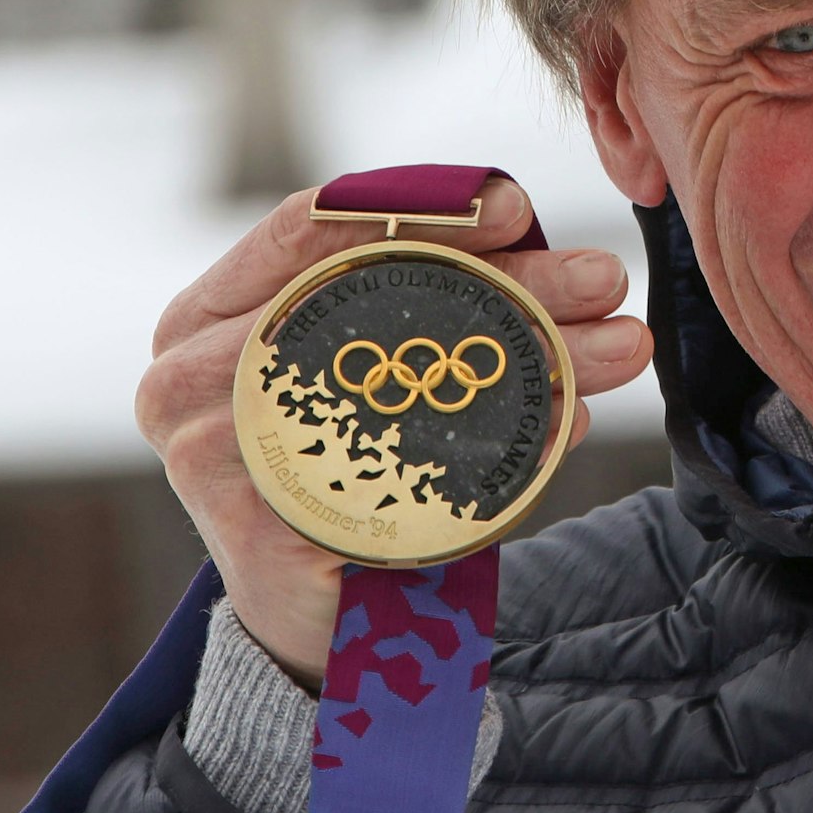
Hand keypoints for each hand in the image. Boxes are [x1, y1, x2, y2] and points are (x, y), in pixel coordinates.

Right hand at [135, 176, 652, 684]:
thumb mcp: (372, 354)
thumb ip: (444, 297)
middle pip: (373, 299)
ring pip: (396, 383)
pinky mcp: (259, 533)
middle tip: (604, 277)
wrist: (310, 607)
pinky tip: (566, 427)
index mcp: (212, 308)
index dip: (417, 205)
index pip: (312, 226)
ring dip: (528, 356)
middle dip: (510, 280)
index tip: (515, 205)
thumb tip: (583, 275)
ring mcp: (212, 454)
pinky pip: (400, 474)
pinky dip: (501, 446)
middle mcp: (192, 371)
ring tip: (621, 346)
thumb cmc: (343, 452)